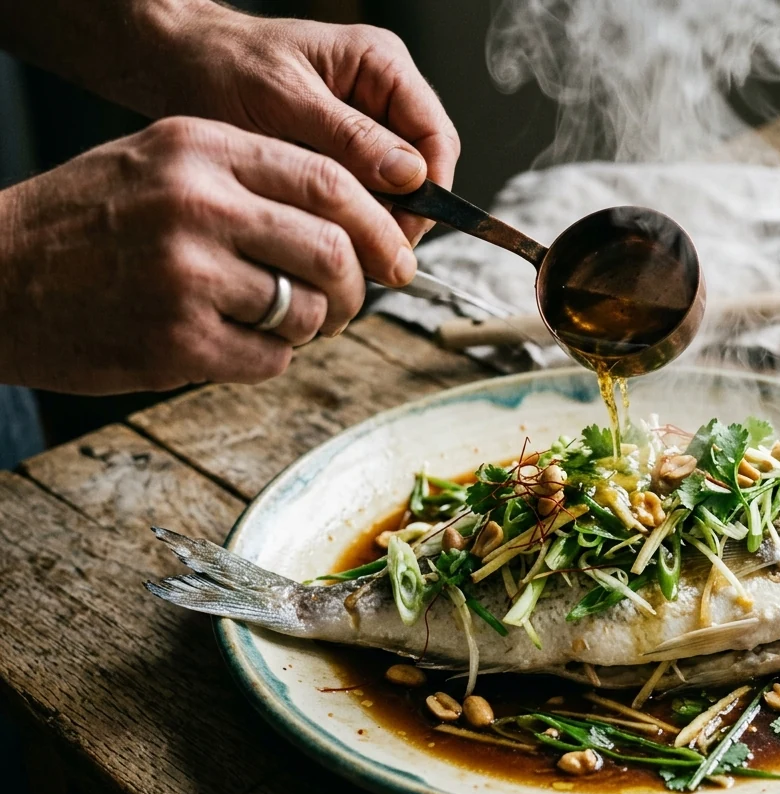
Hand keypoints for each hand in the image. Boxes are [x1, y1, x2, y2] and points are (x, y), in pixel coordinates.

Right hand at [0, 117, 414, 393]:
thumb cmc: (84, 223)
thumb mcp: (158, 162)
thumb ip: (249, 177)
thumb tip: (352, 216)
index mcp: (200, 148)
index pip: (329, 180)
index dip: (377, 224)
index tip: (394, 254)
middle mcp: (197, 204)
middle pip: (333, 249)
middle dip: (357, 286)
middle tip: (349, 302)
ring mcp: (186, 275)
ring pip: (309, 310)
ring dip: (312, 327)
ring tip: (281, 322)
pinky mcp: (177, 341)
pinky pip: (272, 359)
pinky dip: (270, 359)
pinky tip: (234, 345)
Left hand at [162, 3, 459, 245]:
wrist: (176, 64)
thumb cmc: (221, 65)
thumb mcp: (284, 100)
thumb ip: (350, 136)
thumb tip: (409, 175)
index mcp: (381, 65)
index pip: (437, 138)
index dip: (430, 191)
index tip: (402, 232)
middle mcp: (382, 94)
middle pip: (423, 170)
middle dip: (400, 213)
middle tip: (366, 250)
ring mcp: (364, 125)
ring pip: (395, 190)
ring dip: (371, 219)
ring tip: (335, 240)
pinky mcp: (342, 153)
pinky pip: (363, 194)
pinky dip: (347, 216)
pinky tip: (321, 226)